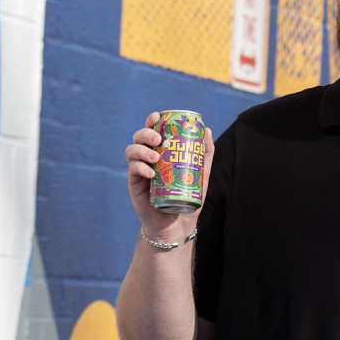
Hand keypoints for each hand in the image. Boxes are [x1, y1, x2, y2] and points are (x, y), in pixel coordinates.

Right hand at [125, 112, 213, 243]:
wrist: (177, 224)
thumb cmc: (187, 196)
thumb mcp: (201, 174)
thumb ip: (204, 154)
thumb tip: (208, 130)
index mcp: (161, 151)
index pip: (153, 130)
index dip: (151, 120)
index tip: (157, 115)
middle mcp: (148, 158)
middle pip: (139, 137)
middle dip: (145, 132)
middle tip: (157, 138)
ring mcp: (139, 170)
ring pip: (131, 151)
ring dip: (141, 150)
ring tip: (154, 157)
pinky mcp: (134, 184)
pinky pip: (132, 170)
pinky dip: (140, 168)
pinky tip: (150, 173)